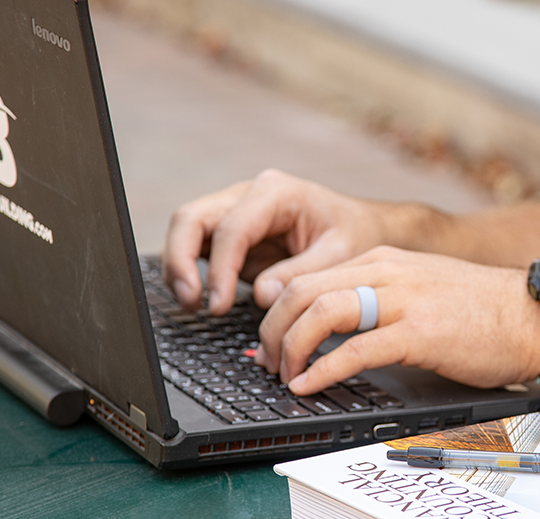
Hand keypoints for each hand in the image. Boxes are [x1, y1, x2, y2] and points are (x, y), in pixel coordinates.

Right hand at [161, 169, 387, 313]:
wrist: (361, 228)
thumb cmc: (354, 235)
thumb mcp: (341, 254)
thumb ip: (301, 273)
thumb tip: (261, 295)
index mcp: (276, 192)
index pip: (232, 228)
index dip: (220, 269)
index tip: (218, 305)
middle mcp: (248, 196)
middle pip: (191, 218)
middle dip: (181, 260)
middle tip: (191, 302)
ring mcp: (235, 212)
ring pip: (186, 230)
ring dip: (179, 267)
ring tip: (191, 305)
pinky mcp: (230, 235)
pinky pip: (197, 248)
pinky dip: (189, 272)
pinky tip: (197, 300)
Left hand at [255, 246, 539, 394]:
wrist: (537, 316)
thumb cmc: (484, 312)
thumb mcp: (422, 291)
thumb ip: (380, 302)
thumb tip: (338, 334)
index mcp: (383, 261)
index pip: (308, 276)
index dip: (276, 311)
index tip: (269, 343)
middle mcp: (386, 272)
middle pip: (301, 290)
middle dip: (271, 330)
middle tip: (267, 363)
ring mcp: (403, 300)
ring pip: (320, 312)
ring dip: (291, 348)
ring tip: (285, 375)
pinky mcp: (420, 332)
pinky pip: (356, 349)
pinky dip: (323, 369)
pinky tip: (310, 385)